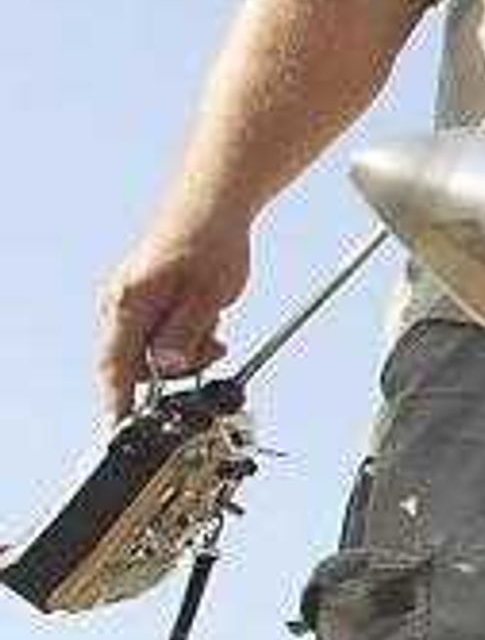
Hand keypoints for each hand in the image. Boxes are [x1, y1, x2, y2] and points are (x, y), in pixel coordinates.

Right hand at [96, 213, 251, 415]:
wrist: (211, 209)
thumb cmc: (210, 245)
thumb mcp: (207, 298)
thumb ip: (185, 336)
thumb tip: (167, 367)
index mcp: (128, 304)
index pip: (115, 366)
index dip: (118, 402)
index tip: (122, 430)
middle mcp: (119, 303)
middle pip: (132, 363)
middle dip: (170, 371)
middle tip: (210, 352)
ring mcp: (128, 301)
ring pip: (147, 351)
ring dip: (181, 353)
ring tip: (213, 330)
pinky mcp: (143, 299)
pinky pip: (155, 334)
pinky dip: (181, 339)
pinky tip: (206, 321)